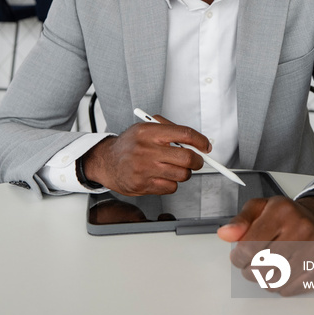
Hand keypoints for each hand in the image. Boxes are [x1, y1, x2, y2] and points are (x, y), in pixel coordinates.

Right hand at [82, 114, 210, 195]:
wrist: (107, 162)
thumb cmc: (130, 145)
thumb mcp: (145, 127)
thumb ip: (169, 129)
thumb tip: (194, 139)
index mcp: (149, 132)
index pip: (184, 134)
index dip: (200, 140)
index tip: (205, 146)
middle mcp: (147, 150)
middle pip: (187, 157)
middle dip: (197, 160)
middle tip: (197, 160)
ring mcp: (145, 169)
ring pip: (182, 174)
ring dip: (184, 172)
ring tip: (175, 167)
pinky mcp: (143, 185)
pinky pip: (171, 187)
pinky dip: (172, 183)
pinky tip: (162, 176)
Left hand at [217, 196, 313, 295]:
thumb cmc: (286, 216)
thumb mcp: (260, 208)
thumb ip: (240, 221)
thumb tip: (225, 234)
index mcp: (282, 212)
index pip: (250, 246)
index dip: (238, 257)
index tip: (238, 257)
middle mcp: (301, 230)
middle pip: (262, 267)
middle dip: (249, 270)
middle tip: (250, 264)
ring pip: (275, 282)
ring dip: (263, 279)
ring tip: (265, 267)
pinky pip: (290, 290)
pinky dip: (279, 285)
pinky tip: (281, 272)